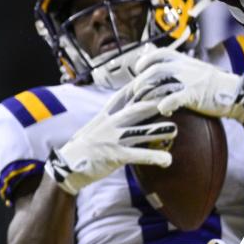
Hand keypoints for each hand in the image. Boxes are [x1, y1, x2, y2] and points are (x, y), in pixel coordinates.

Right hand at [46, 97, 175, 194]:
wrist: (68, 165)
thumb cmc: (89, 144)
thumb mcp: (101, 124)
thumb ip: (118, 115)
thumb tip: (136, 105)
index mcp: (109, 113)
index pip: (128, 94)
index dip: (144, 86)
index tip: (161, 79)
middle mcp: (112, 123)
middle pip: (137, 109)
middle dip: (156, 103)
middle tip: (175, 99)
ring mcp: (114, 139)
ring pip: (140, 132)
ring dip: (159, 131)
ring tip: (175, 130)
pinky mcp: (115, 156)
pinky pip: (138, 155)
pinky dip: (154, 157)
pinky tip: (167, 160)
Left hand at [129, 47, 243, 122]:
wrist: (236, 92)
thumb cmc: (216, 84)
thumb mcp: (197, 69)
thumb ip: (181, 66)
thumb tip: (165, 66)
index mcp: (185, 60)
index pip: (160, 53)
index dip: (146, 59)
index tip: (138, 68)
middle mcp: (184, 67)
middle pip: (155, 69)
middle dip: (142, 80)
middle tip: (136, 90)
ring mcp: (189, 80)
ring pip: (161, 82)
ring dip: (149, 93)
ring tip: (143, 102)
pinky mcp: (194, 94)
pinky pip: (174, 98)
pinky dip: (165, 104)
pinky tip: (162, 110)